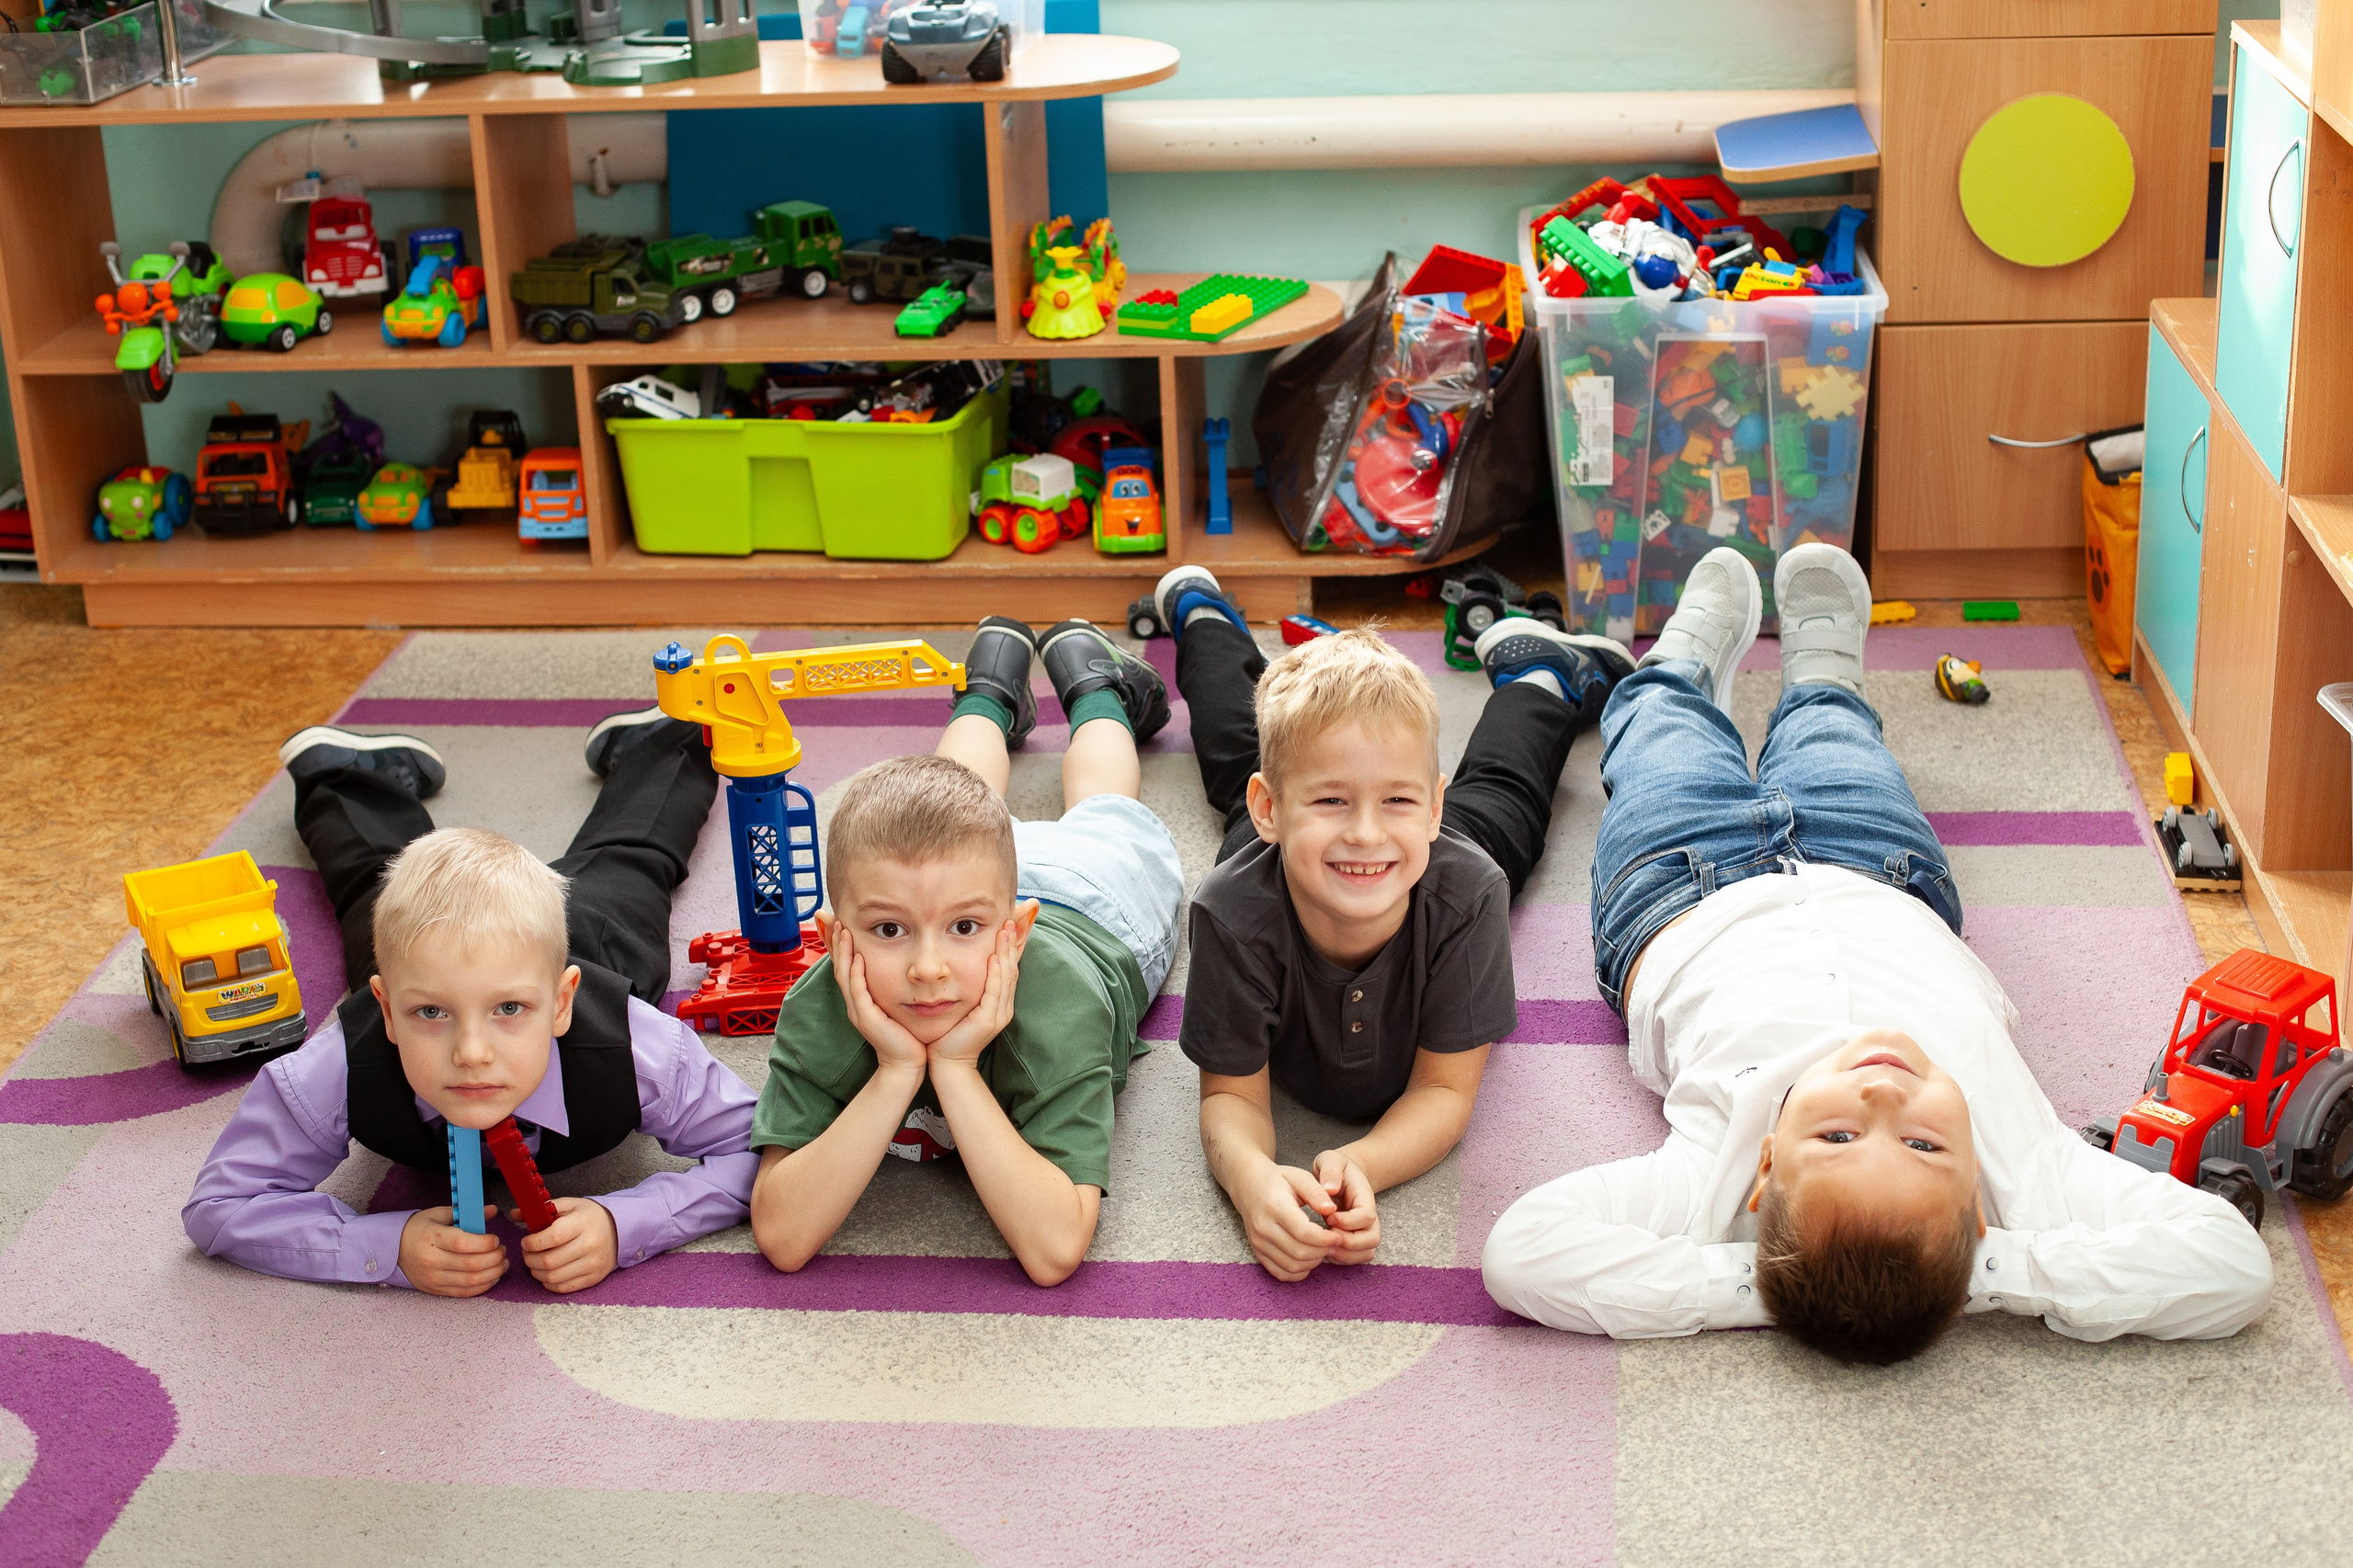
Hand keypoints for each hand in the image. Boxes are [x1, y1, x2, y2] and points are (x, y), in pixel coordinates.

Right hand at [397, 1205, 506, 1296]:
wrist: (392, 1250)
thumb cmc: (418, 1230)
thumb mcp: (438, 1215)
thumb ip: (467, 1214)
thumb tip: (493, 1210)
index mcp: (432, 1237)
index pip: (463, 1243)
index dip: (485, 1243)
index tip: (495, 1239)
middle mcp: (432, 1260)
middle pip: (471, 1264)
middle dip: (495, 1258)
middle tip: (502, 1250)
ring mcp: (433, 1278)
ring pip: (471, 1281)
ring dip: (494, 1273)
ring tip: (502, 1263)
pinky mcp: (436, 1290)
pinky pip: (464, 1292)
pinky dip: (483, 1286)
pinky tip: (492, 1276)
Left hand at [517, 1197, 618, 1293]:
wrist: (620, 1230)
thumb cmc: (589, 1217)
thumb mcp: (569, 1206)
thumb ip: (542, 1209)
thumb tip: (514, 1213)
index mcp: (583, 1223)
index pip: (552, 1237)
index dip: (532, 1242)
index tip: (526, 1241)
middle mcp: (590, 1245)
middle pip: (549, 1261)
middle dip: (530, 1259)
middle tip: (527, 1253)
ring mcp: (592, 1264)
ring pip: (553, 1277)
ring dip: (536, 1272)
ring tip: (535, 1263)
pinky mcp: (593, 1278)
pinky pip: (563, 1288)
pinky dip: (548, 1283)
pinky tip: (547, 1273)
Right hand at [827, 922, 930, 1073]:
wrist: (907, 1063)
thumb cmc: (906, 1034)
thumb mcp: (896, 1003)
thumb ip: (893, 985)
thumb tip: (900, 965)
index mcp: (860, 999)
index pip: (846, 965)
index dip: (840, 944)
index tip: (839, 921)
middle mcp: (855, 1003)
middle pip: (839, 966)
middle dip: (836, 941)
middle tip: (833, 918)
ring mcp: (858, 1011)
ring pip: (845, 976)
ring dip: (843, 952)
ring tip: (842, 930)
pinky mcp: (867, 1019)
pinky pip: (858, 993)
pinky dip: (856, 974)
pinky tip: (858, 959)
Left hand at [927, 921, 1021, 1068]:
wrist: (947, 1063)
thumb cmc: (950, 1034)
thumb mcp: (963, 1005)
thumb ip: (968, 987)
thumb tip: (962, 966)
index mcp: (1000, 1003)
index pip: (1009, 968)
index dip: (1012, 945)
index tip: (1011, 922)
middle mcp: (1003, 1007)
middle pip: (1012, 968)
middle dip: (1014, 942)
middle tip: (1014, 917)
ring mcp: (998, 1014)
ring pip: (1007, 976)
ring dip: (1007, 951)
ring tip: (1007, 930)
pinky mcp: (988, 1020)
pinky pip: (995, 991)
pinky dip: (996, 973)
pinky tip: (995, 957)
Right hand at [1236, 1160, 1341, 1281]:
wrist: (1249, 1187)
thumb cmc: (1278, 1180)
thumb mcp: (1299, 1176)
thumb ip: (1317, 1192)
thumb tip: (1332, 1210)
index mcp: (1274, 1206)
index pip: (1303, 1232)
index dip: (1325, 1238)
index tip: (1337, 1234)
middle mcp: (1263, 1227)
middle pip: (1299, 1252)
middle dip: (1322, 1251)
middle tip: (1333, 1242)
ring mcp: (1259, 1242)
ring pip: (1292, 1266)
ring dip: (1313, 1262)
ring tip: (1322, 1249)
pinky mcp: (1258, 1253)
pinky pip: (1281, 1273)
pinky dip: (1299, 1272)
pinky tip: (1308, 1259)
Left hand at [1313, 1150, 1380, 1265]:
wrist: (1339, 1176)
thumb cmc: (1334, 1168)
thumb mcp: (1330, 1160)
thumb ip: (1330, 1170)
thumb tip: (1330, 1189)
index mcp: (1365, 1197)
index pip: (1366, 1216)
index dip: (1347, 1222)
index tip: (1329, 1217)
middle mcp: (1369, 1217)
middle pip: (1372, 1240)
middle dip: (1348, 1243)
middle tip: (1326, 1236)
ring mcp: (1364, 1230)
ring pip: (1366, 1253)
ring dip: (1345, 1255)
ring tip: (1324, 1246)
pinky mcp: (1356, 1240)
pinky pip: (1356, 1258)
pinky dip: (1341, 1259)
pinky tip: (1324, 1248)